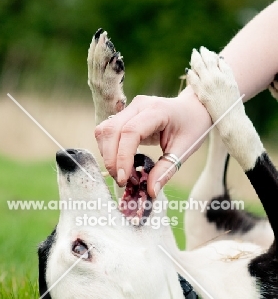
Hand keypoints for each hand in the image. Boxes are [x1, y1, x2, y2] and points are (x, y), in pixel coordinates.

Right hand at [94, 86, 211, 196]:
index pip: (130, 132)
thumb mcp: (184, 150)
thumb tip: (150, 192)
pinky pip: (106, 131)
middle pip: (111, 130)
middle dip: (112, 160)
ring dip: (107, 155)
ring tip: (123, 173)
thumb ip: (166, 170)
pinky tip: (120, 163)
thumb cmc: (192, 127)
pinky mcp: (123, 114)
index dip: (123, 157)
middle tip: (122, 181)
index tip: (124, 179)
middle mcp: (138, 106)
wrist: (193, 108)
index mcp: (157, 111)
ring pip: (104, 130)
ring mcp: (129, 108)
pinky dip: (108, 149)